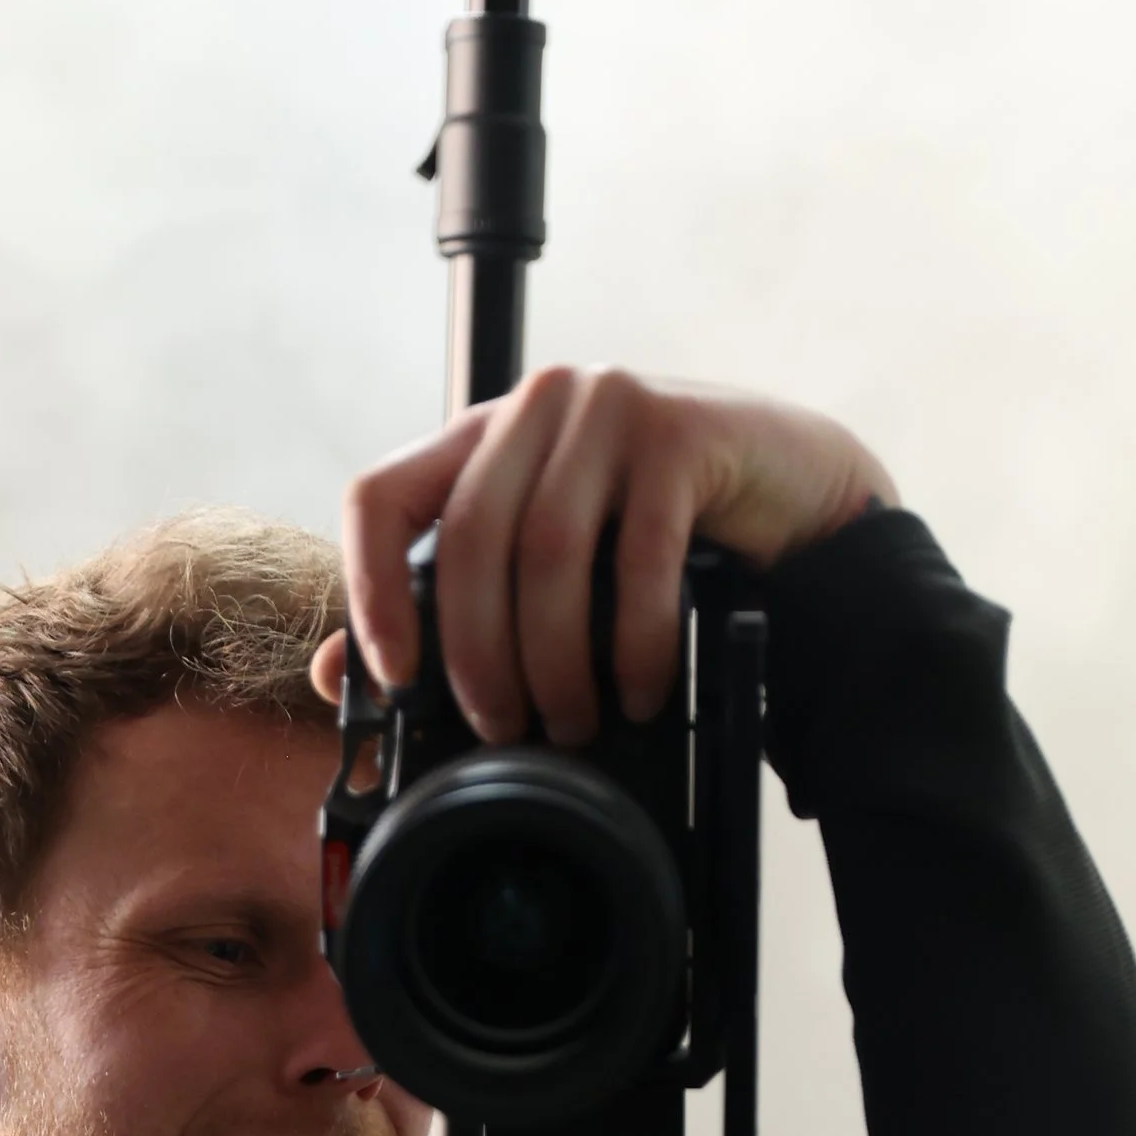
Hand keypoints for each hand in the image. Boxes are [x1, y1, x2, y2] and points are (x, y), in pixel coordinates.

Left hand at [327, 367, 895, 749]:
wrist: (796, 495)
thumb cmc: (661, 540)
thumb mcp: (552, 568)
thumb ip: (458, 605)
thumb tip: (339, 673)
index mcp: (483, 435)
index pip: (380, 496)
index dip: (370, 590)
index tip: (395, 677)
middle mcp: (537, 405)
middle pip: (469, 540)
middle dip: (479, 655)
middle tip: (505, 730)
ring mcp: (609, 408)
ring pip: (548, 553)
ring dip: (556, 661)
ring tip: (576, 725)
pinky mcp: (682, 434)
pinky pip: (640, 559)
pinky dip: (635, 644)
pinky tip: (640, 694)